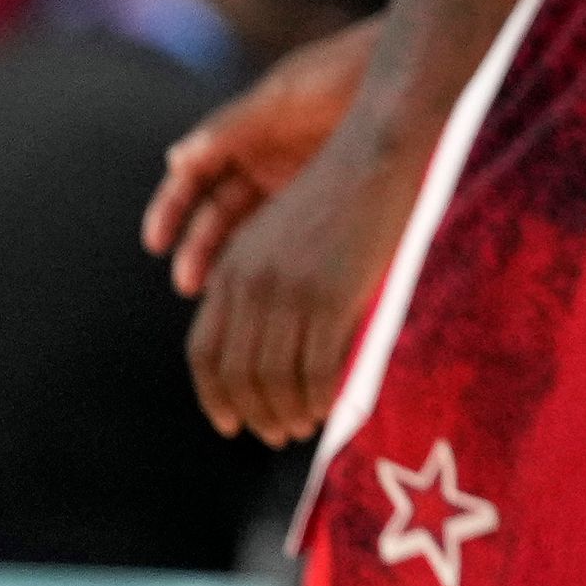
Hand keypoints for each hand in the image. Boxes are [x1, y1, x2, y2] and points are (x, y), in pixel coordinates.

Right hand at [143, 17, 377, 297]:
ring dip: (233, 261)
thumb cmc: (340, 69)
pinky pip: (290, 235)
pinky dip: (274, 258)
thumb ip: (232, 128)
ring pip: (249, 230)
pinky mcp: (324, 198)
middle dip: (199, 249)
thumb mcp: (284, 97)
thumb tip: (175, 159)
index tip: (156, 242)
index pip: (191, 182)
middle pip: (214, 214)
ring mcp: (290, 182)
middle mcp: (259, 162)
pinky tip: (268, 283)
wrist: (405, 70)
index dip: (170, 212)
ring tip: (223, 293)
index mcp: (240, 135)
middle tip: (190, 283)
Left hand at [186, 126, 415, 443]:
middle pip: (235, 372)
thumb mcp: (285, 237)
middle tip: (276, 434)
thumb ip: (265, 283)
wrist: (381, 151)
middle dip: (252, 413)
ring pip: (272, 378)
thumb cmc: (345, 194)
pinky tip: (330, 406)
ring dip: (285, 412)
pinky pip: (314, 368)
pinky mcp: (328, 295)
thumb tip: (270, 349)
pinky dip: (319, 397)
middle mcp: (249, 281)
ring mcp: (288, 289)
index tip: (230, 423)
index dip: (214, 396)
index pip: (204, 351)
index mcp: (232, 267)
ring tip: (303, 425)